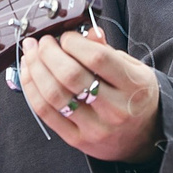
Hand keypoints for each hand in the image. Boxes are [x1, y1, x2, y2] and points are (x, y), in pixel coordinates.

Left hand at [19, 29, 161, 163]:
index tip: (66, 36)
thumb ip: (108, 51)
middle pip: (70, 76)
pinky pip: (45, 113)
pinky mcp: (77, 140)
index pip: (97, 59)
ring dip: (35, 69)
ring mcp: (95, 128)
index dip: (74, 42)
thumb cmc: (135, 96)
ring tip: (31, 54)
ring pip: (54, 95)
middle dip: (48, 53)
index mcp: (133, 86)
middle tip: (43, 42)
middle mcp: (116, 109)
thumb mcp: (134, 69)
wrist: (144, 138)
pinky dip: (32, 89)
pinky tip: (29, 74)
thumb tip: (88, 32)